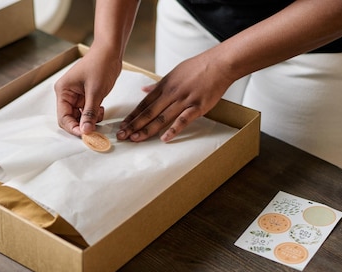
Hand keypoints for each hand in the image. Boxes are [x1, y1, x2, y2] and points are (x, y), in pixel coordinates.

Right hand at [54, 47, 122, 135]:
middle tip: (94, 132)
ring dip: (89, 120)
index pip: (63, 117)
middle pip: (70, 119)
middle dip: (82, 125)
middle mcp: (67, 95)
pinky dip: (94, 115)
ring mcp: (77, 96)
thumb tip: (85, 131)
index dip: (73, 128)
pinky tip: (101, 109)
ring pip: (80, 117)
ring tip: (99, 115)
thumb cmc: (100, 64)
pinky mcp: (86, 97)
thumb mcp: (95, 92)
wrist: (110, 51)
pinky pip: (87, 112)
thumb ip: (90, 113)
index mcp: (63, 91)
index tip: (85, 135)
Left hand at [116, 52, 232, 141]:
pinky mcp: (198, 106)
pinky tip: (164, 138)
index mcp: (164, 86)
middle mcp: (171, 93)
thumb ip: (158, 85)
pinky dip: (173, 129)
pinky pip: (183, 119)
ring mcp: (184, 100)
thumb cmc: (198, 67)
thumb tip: (144, 90)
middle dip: (133, 125)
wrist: (220, 63)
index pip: (144, 103)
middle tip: (121, 136)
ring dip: (147, 129)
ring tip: (135, 139)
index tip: (122, 125)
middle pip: (149, 112)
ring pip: (162, 117)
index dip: (132, 116)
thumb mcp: (174, 72)